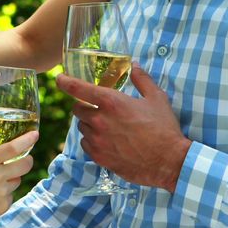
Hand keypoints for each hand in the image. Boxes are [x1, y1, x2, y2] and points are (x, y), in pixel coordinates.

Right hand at [0, 125, 36, 227]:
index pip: (13, 148)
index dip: (27, 140)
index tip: (34, 135)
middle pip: (26, 165)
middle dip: (27, 159)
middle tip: (23, 158)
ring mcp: (2, 192)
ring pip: (17, 180)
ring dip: (12, 177)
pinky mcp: (3, 206)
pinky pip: (11, 195)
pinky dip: (5, 193)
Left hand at [57, 64, 190, 191]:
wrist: (168, 161)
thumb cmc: (163, 128)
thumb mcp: (156, 98)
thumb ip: (142, 79)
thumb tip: (135, 66)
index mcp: (111, 102)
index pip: (78, 88)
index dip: (65, 81)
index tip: (59, 78)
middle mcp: (100, 120)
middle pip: (77, 109)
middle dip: (84, 106)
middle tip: (97, 108)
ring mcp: (98, 140)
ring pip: (82, 128)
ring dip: (89, 124)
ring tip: (107, 126)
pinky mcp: (99, 157)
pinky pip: (86, 145)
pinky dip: (92, 141)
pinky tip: (107, 141)